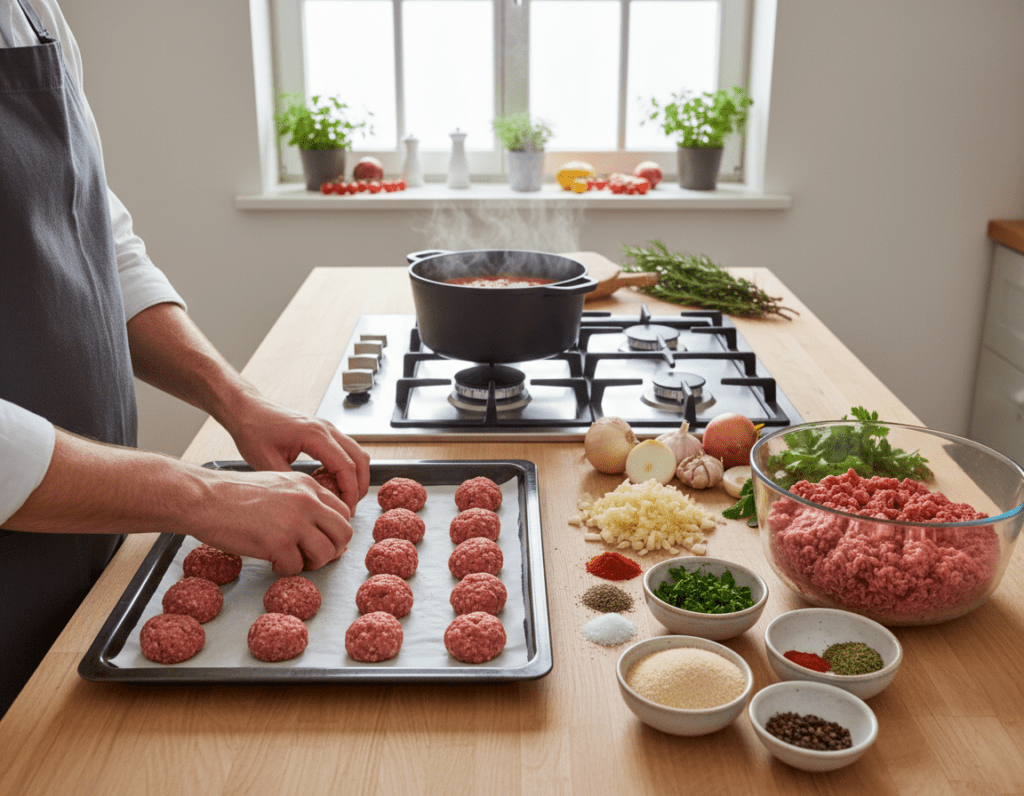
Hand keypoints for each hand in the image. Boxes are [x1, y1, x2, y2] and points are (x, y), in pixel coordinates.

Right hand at [190, 467, 353, 574]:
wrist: (204, 498)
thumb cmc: (233, 494)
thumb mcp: (277, 485)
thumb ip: (301, 501)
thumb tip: (321, 527)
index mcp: (308, 486)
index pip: (343, 512)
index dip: (336, 531)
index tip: (323, 540)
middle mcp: (307, 501)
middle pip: (343, 533)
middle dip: (333, 550)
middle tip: (314, 556)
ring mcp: (294, 522)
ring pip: (326, 553)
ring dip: (313, 563)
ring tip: (294, 561)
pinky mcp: (278, 543)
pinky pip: (297, 567)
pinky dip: (286, 570)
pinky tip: (273, 562)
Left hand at [221, 390, 370, 513]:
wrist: (247, 410)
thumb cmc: (254, 431)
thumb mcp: (267, 463)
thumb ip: (293, 483)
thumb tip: (312, 502)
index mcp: (315, 435)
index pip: (346, 466)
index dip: (350, 492)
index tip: (345, 512)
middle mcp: (326, 429)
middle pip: (360, 459)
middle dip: (359, 486)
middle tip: (348, 509)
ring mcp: (327, 428)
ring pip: (357, 453)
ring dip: (356, 477)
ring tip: (344, 498)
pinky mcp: (324, 431)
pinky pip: (345, 450)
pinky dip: (347, 468)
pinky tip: (332, 483)